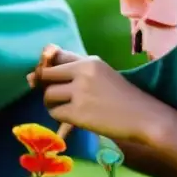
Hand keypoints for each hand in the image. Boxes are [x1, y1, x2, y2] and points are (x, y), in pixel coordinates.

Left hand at [33, 48, 155, 143]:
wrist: (147, 118)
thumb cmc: (125, 97)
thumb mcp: (102, 76)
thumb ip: (72, 72)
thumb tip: (29, 77)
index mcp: (89, 61)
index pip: (55, 57)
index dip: (49, 69)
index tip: (55, 79)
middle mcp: (82, 72)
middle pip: (45, 75)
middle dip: (46, 87)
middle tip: (60, 97)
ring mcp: (80, 92)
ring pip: (47, 96)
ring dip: (52, 104)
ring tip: (67, 108)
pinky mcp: (79, 113)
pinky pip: (55, 113)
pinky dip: (60, 117)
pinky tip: (73, 119)